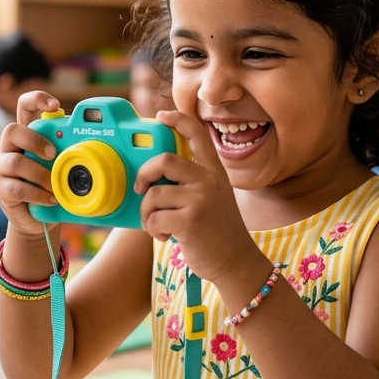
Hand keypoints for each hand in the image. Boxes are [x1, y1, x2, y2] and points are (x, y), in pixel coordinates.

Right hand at [0, 90, 61, 238]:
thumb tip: (93, 144)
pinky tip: (51, 198)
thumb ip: (70, 151)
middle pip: (12, 131)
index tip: (55, 105)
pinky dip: (37, 194)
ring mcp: (3, 168)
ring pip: (14, 161)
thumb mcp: (65, 165)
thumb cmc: (55, 185)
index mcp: (28, 135)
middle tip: (53, 153)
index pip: (25, 107)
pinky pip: (16, 188)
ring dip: (39, 173)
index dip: (37, 100)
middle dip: (34, 140)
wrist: (42, 219)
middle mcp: (11, 147)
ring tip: (55, 185)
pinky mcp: (2, 189)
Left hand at [134, 110, 261, 282]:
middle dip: (144, 173)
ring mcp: (201, 200)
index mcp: (215, 172)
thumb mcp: (213, 198)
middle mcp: (209, 180)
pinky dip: (153, 230)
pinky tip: (165, 237)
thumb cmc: (218, 231)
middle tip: (142, 188)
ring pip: (154, 194)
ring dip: (147, 213)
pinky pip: (155, 218)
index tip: (161, 116)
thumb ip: (192, 184)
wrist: (236, 262)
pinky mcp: (190, 221)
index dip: (177, 119)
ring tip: (157, 225)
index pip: (197, 134)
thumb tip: (155, 179)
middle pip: (164, 159)